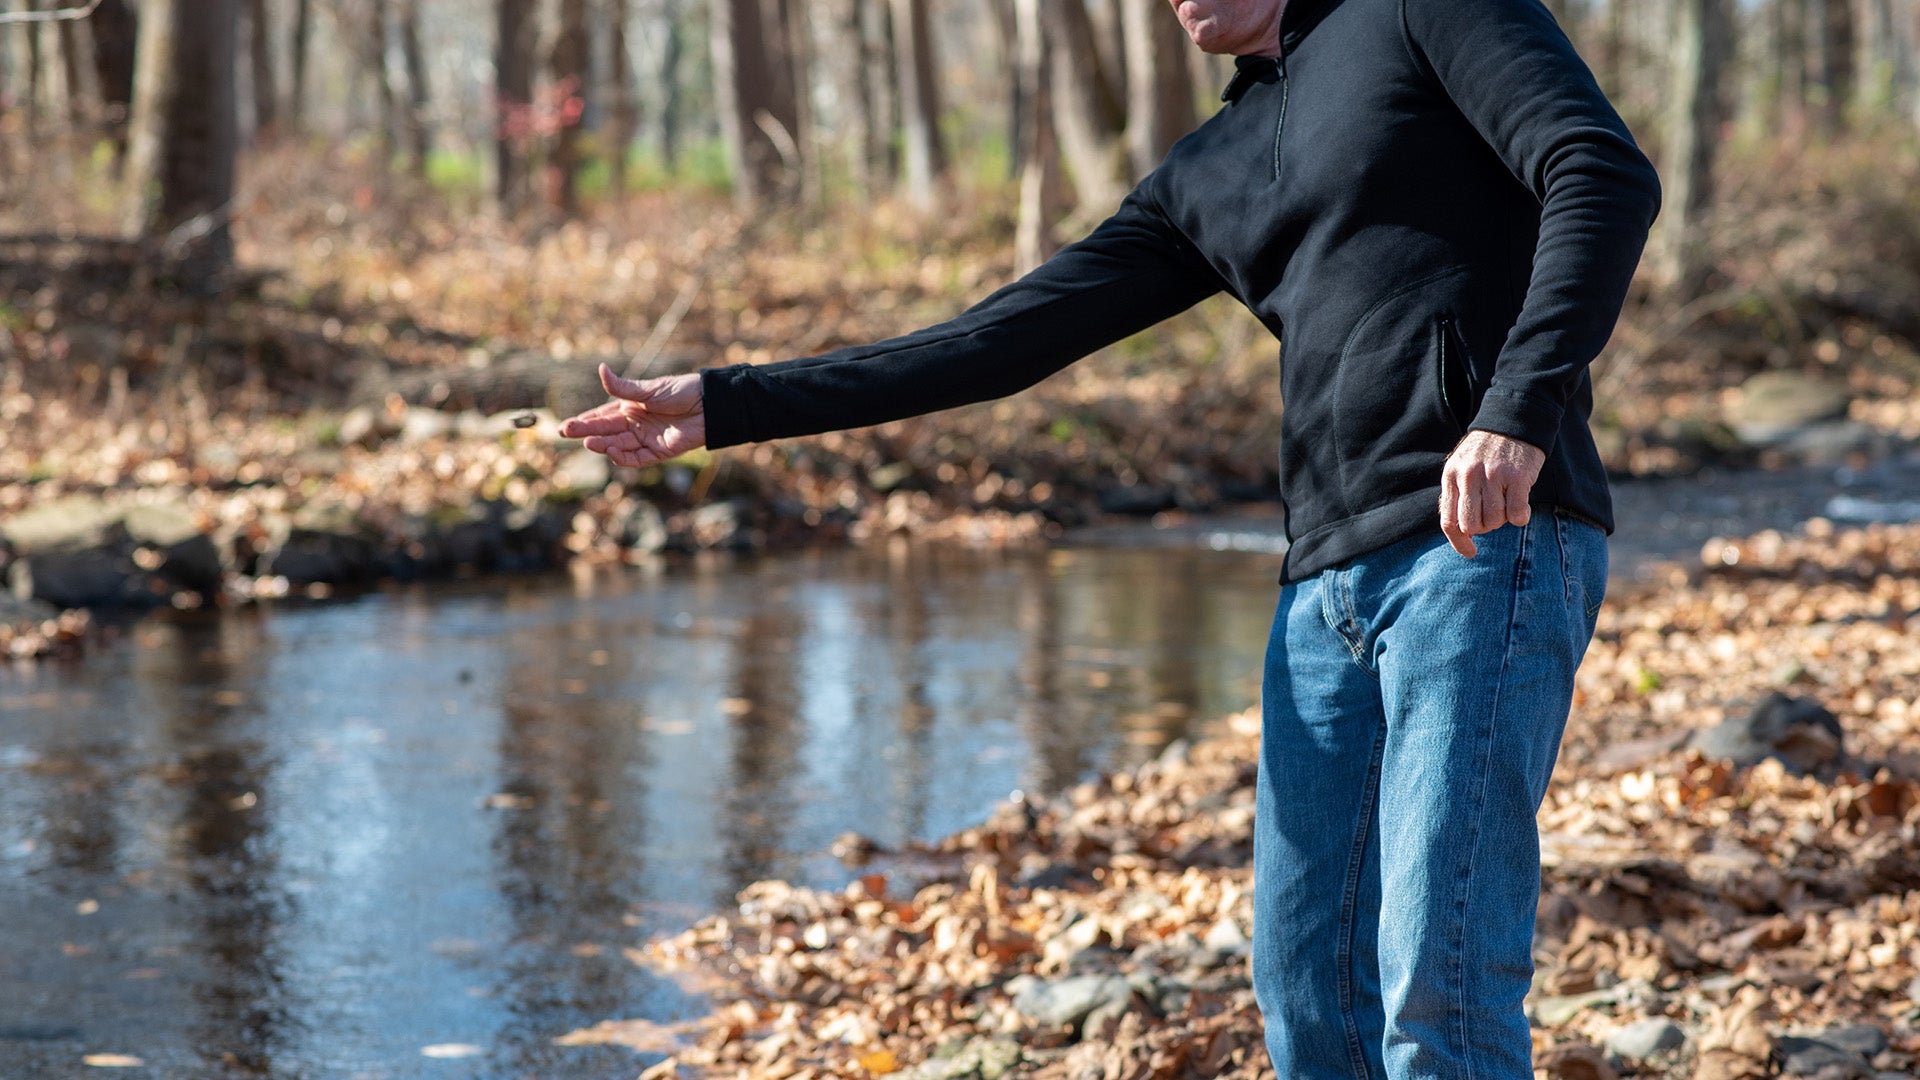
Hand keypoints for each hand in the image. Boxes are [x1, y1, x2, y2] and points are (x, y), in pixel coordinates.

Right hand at [557, 363, 706, 467]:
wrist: (710, 406)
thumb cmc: (681, 392)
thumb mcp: (650, 389)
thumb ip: (624, 388)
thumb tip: (601, 370)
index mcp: (631, 407)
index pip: (602, 416)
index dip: (584, 421)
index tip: (565, 425)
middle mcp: (635, 425)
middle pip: (605, 431)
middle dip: (585, 432)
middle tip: (565, 433)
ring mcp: (646, 439)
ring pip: (618, 445)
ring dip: (602, 444)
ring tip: (587, 441)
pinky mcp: (659, 452)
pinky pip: (637, 458)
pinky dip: (623, 457)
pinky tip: (611, 451)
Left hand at [1439, 430, 1545, 557]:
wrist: (1513, 422)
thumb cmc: (1487, 453)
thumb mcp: (1462, 467)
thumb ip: (1456, 495)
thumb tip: (1457, 532)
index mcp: (1451, 475)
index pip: (1449, 521)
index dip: (1458, 542)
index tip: (1471, 552)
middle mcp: (1469, 475)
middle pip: (1471, 525)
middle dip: (1483, 527)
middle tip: (1493, 513)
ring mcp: (1492, 475)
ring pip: (1494, 521)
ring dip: (1503, 519)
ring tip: (1506, 501)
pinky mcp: (1517, 477)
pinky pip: (1516, 514)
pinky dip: (1520, 516)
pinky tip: (1521, 505)